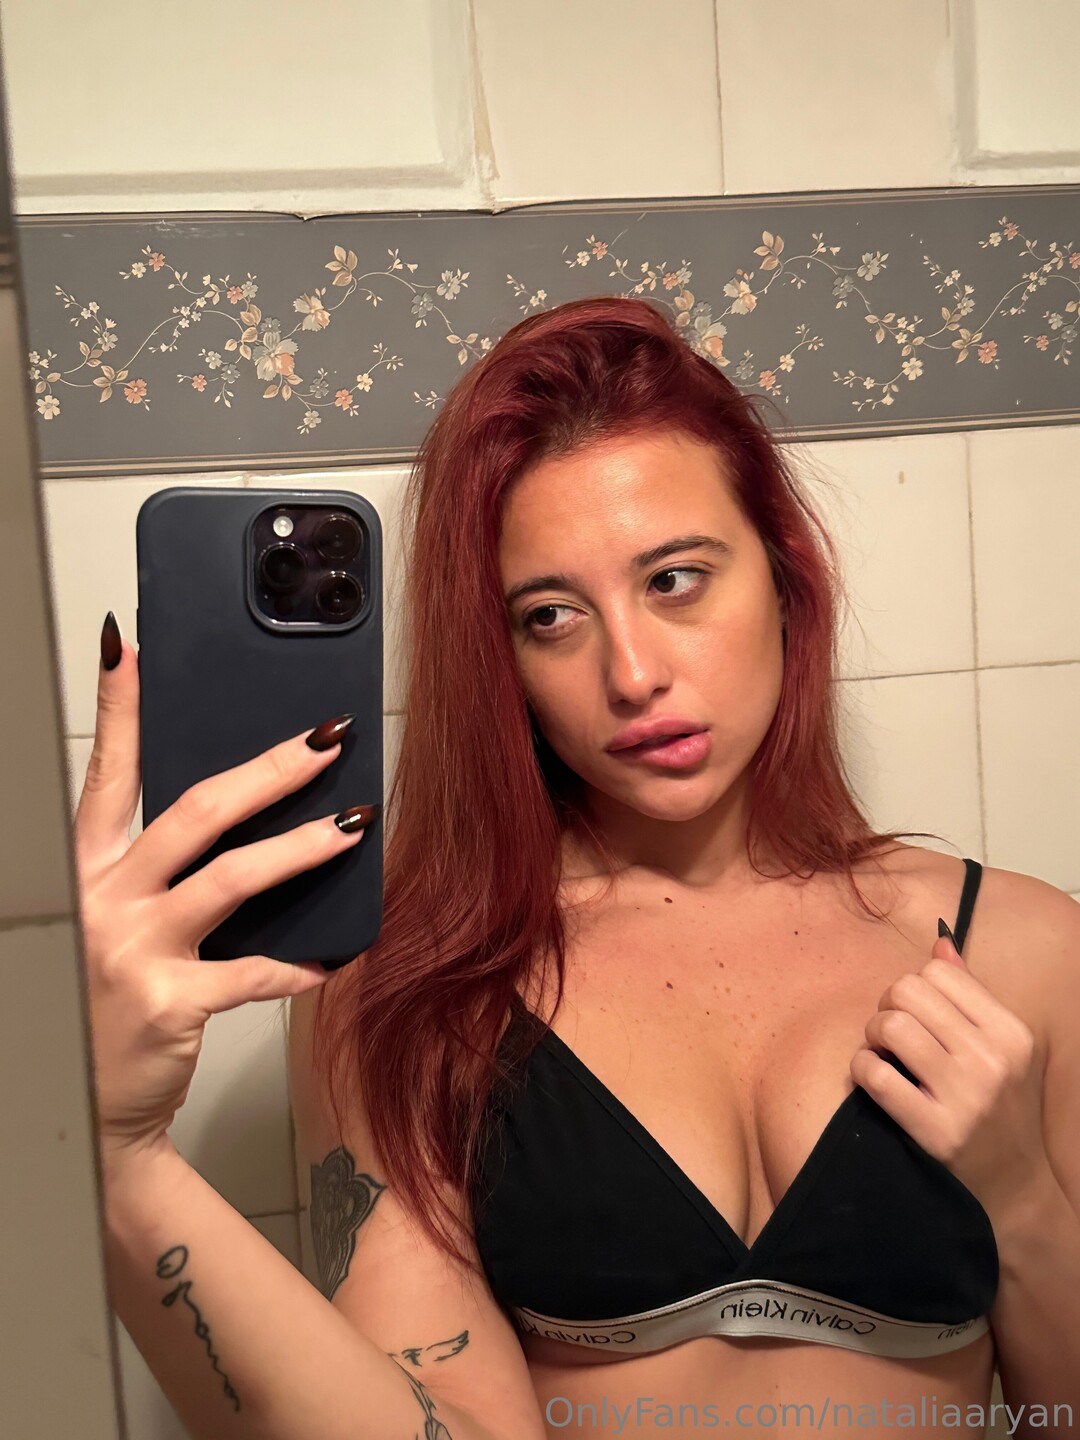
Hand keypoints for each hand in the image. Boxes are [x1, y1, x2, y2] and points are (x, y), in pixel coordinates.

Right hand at [74, 615, 371, 1165]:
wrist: (85, 1094)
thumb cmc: (108, 995)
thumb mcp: (114, 918)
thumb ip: (160, 869)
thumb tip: (238, 808)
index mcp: (87, 869)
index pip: (106, 776)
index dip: (120, 713)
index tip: (131, 653)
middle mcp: (103, 900)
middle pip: (193, 813)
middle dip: (268, 771)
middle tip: (326, 741)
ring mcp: (133, 950)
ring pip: (230, 879)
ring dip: (301, 849)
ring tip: (354, 829)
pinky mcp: (169, 1004)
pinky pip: (250, 973)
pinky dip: (297, 967)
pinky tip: (332, 960)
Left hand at [850, 923, 1049, 1220]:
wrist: (1014, 1189)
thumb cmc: (1000, 1108)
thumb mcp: (1001, 1050)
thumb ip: (970, 994)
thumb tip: (939, 943)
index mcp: (1010, 1033)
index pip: (936, 972)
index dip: (913, 989)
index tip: (915, 1015)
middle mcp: (991, 1060)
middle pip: (905, 992)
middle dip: (886, 1008)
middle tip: (891, 1037)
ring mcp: (964, 1097)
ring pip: (888, 1026)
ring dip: (871, 1038)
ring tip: (882, 1056)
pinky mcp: (934, 1131)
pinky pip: (873, 1074)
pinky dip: (860, 1071)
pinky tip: (873, 1081)